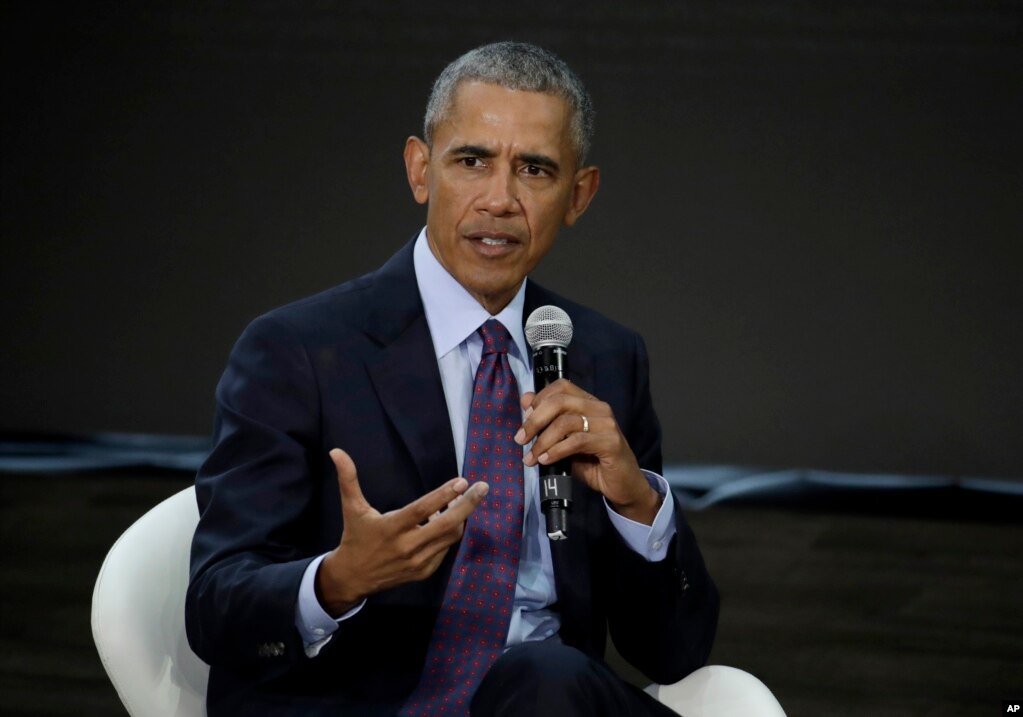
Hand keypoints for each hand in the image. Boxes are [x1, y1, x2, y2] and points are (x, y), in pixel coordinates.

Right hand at [315, 448, 488, 615]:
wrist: (353, 577)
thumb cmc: (355, 537)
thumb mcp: (352, 508)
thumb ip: (348, 479)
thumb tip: (336, 451)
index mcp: (392, 528)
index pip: (423, 510)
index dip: (443, 495)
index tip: (462, 482)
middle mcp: (408, 547)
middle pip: (447, 525)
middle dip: (468, 505)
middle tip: (483, 488)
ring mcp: (418, 562)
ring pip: (449, 536)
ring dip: (459, 516)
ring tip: (462, 499)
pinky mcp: (424, 572)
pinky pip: (444, 549)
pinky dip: (449, 533)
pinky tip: (447, 519)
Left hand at [514, 379, 661, 524]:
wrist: (623, 486)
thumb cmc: (593, 464)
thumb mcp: (564, 443)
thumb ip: (548, 424)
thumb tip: (525, 401)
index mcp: (589, 403)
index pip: (561, 386)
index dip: (539, 399)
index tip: (524, 419)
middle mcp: (599, 408)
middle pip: (560, 401)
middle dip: (535, 421)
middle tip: (520, 439)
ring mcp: (607, 424)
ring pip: (566, 422)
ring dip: (543, 441)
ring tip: (531, 458)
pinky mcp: (611, 442)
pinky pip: (577, 441)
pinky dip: (557, 451)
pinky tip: (546, 460)